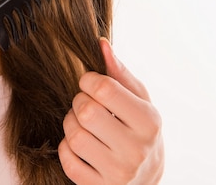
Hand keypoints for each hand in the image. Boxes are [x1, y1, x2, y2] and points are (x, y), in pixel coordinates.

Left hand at [59, 38, 163, 183]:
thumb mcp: (138, 101)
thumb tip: (101, 44)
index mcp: (149, 121)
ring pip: (74, 135)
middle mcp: (137, 149)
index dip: (87, 79)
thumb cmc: (139, 131)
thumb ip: (120, 73)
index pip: (104, 88)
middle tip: (85, 104)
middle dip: (78, 102)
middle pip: (86, 111)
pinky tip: (80, 145)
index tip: (88, 82)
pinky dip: (66, 148)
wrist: (145, 181)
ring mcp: (118, 172)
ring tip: (82, 123)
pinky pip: (67, 159)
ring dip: (70, 123)